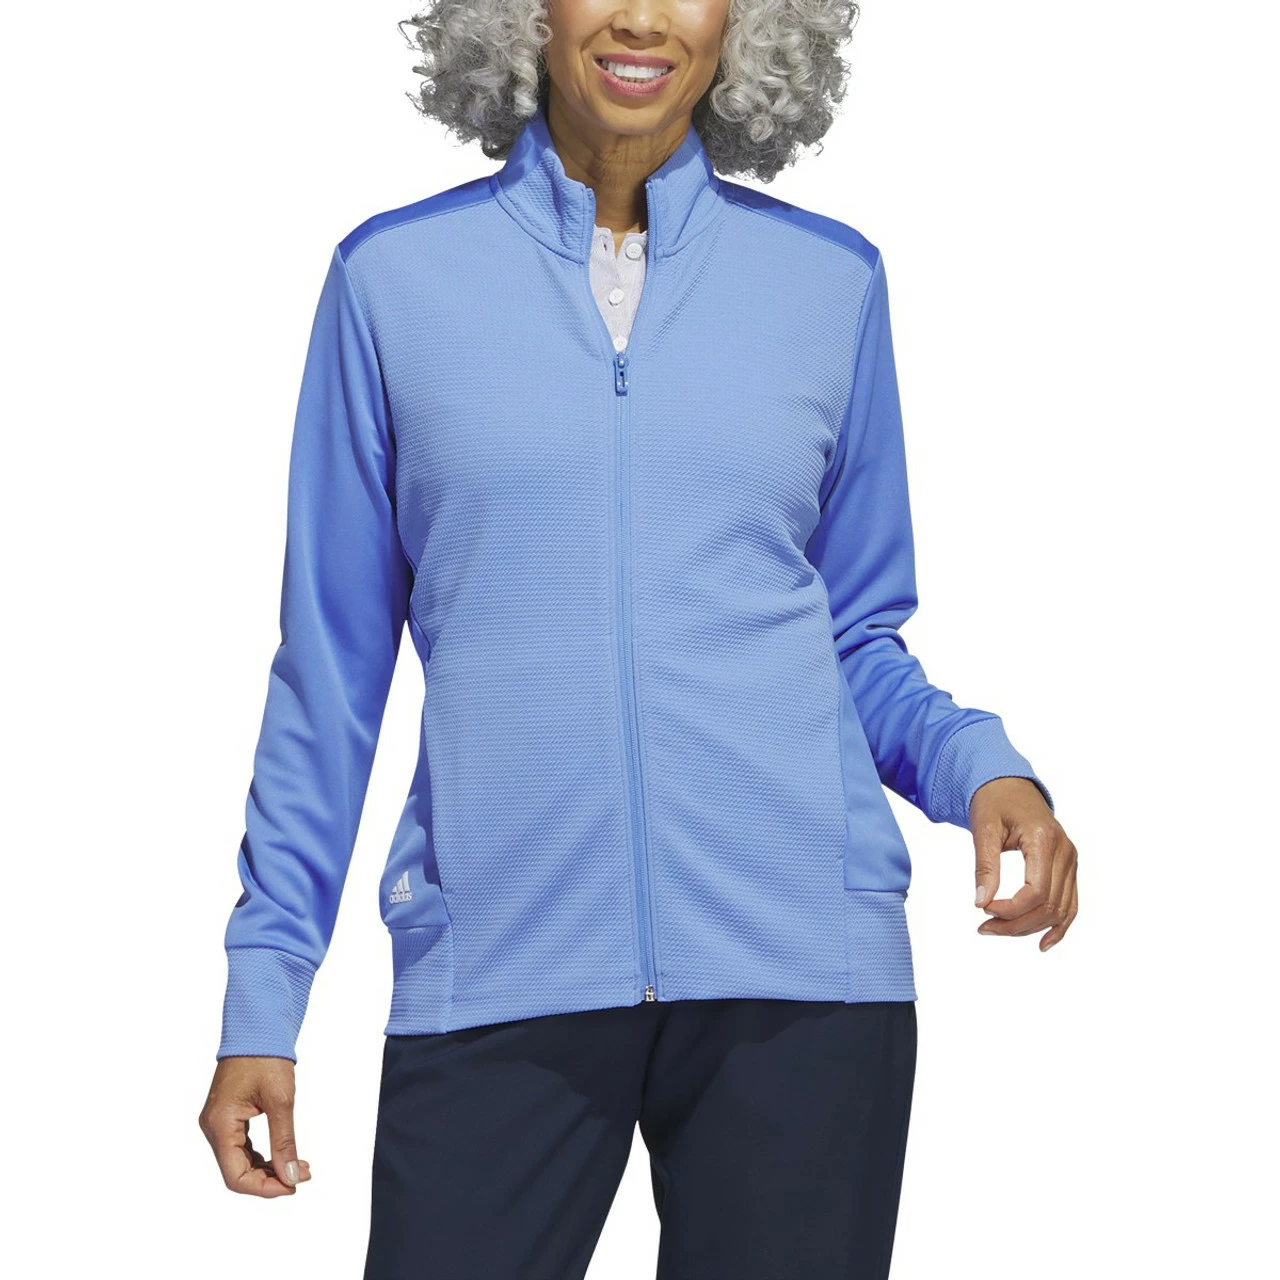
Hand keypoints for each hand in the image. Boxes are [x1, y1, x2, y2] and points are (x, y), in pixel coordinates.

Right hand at [199, 1056, 311, 1196]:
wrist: (257, 1027)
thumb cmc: (266, 1057)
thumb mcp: (281, 1100)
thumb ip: (284, 1141)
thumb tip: (292, 1176)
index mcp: (220, 1125)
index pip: (235, 1176)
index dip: (264, 1188)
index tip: (293, 1186)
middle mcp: (213, 1127)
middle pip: (236, 1172)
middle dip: (269, 1179)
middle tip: (302, 1176)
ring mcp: (218, 1123)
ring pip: (239, 1161)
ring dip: (267, 1169)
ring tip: (299, 1167)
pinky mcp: (227, 1117)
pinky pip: (241, 1147)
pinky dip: (262, 1155)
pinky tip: (284, 1156)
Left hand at [970, 777, 1077, 951]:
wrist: (1010, 785)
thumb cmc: (994, 802)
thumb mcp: (983, 828)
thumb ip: (984, 865)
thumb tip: (980, 902)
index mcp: (1044, 839)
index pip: (1036, 890)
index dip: (1011, 909)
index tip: (983, 910)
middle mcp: (1065, 851)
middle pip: (1049, 905)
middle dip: (1016, 924)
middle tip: (983, 928)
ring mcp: (1071, 860)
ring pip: (1060, 910)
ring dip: (1030, 928)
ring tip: (996, 930)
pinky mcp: (1069, 867)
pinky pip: (1070, 904)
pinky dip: (1059, 926)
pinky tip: (1042, 943)